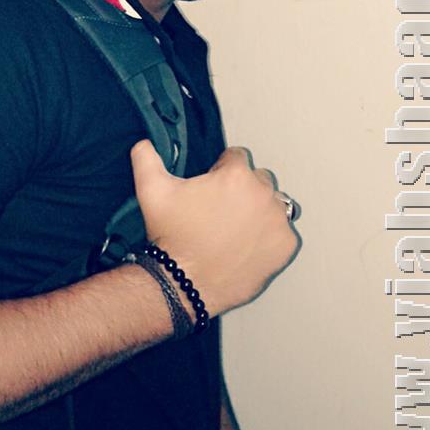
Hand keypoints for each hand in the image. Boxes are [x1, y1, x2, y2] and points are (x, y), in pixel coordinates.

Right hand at [130, 141, 299, 316]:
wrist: (184, 284)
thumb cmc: (172, 239)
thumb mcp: (151, 191)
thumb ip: (146, 159)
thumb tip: (143, 145)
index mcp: (236, 175)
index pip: (237, 157)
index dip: (220, 171)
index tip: (212, 187)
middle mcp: (262, 194)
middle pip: (258, 179)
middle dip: (242, 190)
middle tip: (221, 210)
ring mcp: (277, 221)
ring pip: (273, 204)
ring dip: (259, 210)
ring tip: (234, 228)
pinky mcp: (285, 246)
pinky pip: (283, 232)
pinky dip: (269, 237)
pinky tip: (246, 244)